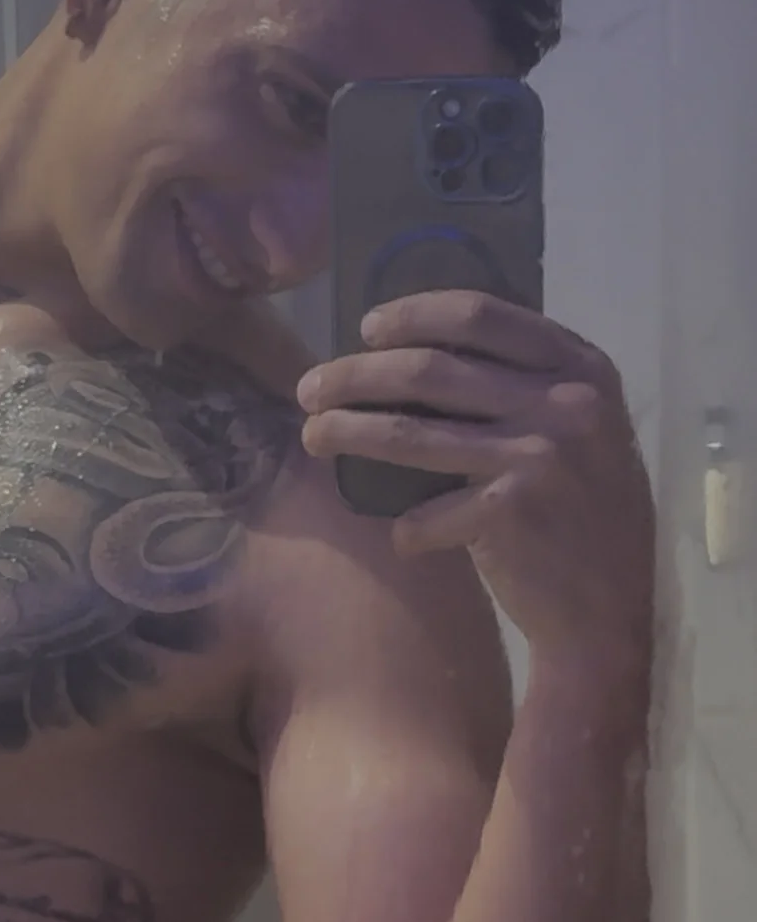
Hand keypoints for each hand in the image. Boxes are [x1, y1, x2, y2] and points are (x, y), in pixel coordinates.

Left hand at [298, 291, 654, 667]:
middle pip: (429, 370)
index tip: (366, 328)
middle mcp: (564, 402)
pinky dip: (405, 528)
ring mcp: (538, 456)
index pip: (479, 315)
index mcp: (581, 366)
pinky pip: (426, 512)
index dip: (412, 315)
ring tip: (311, 435)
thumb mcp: (582, 424)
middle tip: (310, 388)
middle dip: (355, 375)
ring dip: (347, 431)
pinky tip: (400, 536)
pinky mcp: (510, 512)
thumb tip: (415, 347)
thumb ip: (526, 381)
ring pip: (410, 433)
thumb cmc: (586, 508)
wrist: (612, 606)